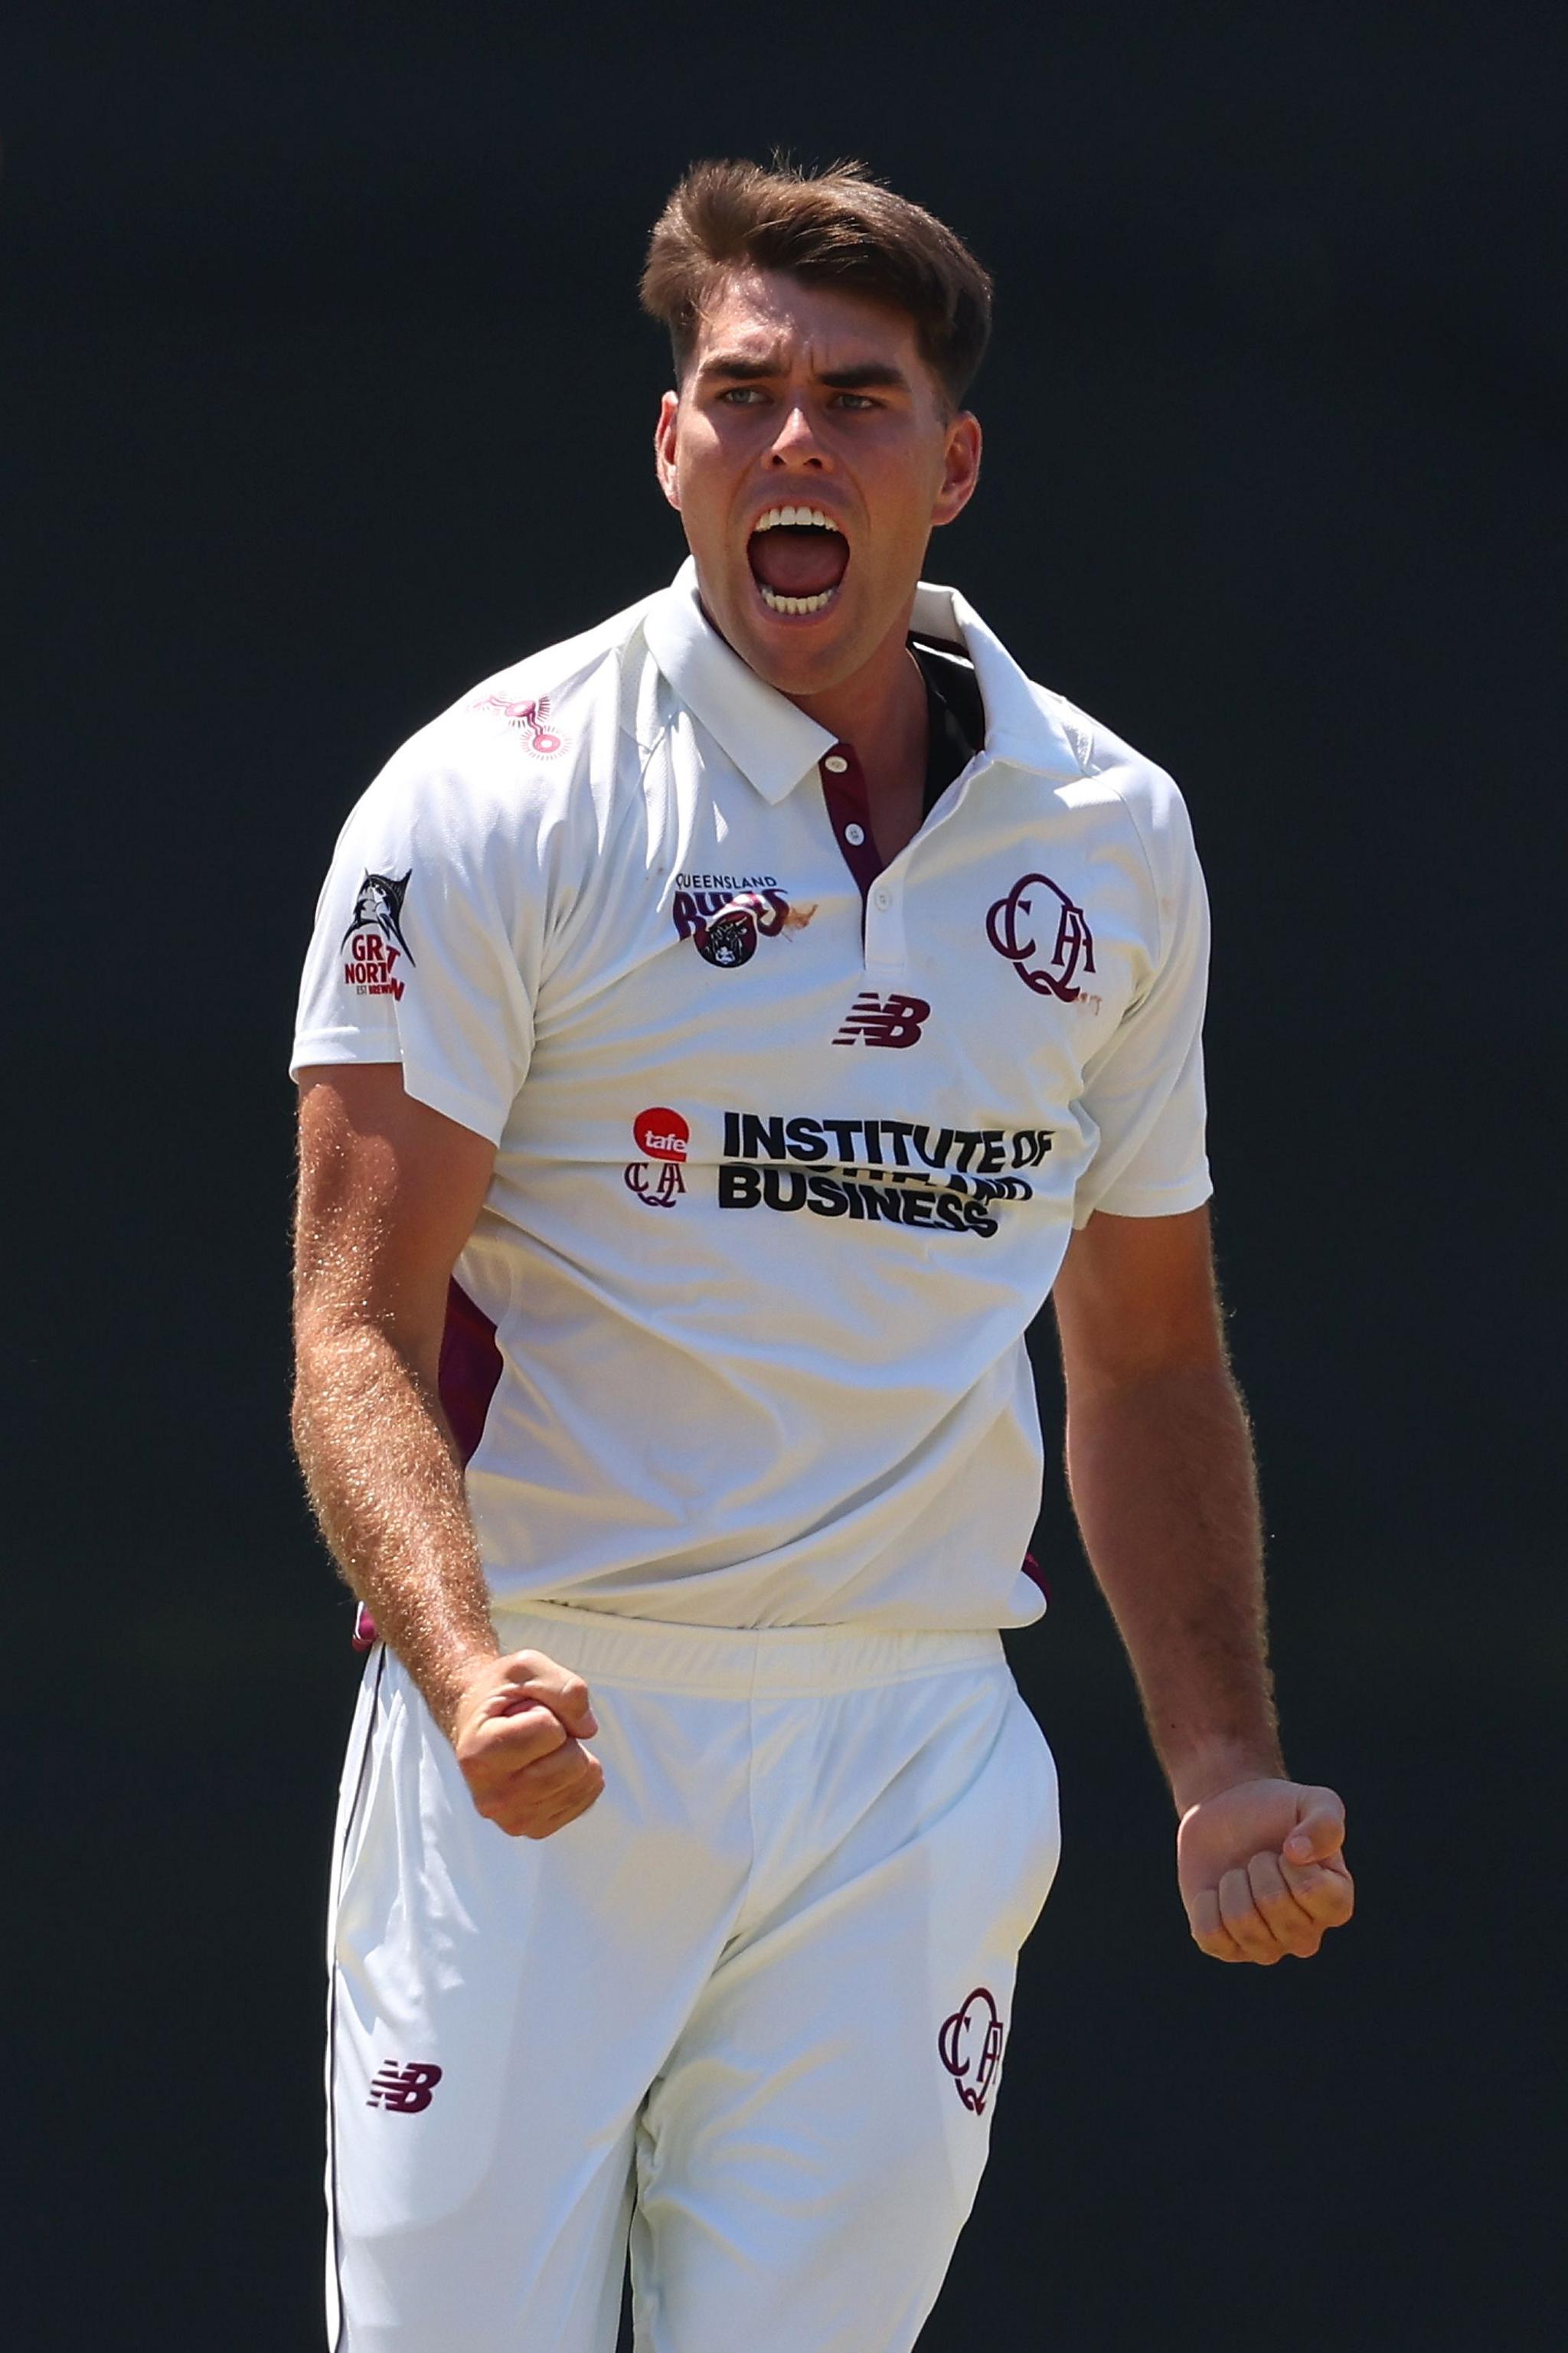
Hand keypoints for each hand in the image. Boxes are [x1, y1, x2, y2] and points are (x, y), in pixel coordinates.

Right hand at [449, 1649, 605, 1838]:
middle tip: (534, 1731)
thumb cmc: (502, 1695)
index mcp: (478, 1755)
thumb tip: (589, 1730)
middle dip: (564, 1735)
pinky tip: (548, 1766)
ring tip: (538, 1748)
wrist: (479, 1726)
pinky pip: (587, 1797)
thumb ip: (563, 1686)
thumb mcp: (527, 1667)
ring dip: (571, 1754)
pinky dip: (579, 1775)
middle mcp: (491, 1797)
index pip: (550, 1729)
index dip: (547, 1711)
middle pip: (572, 1762)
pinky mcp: (535, 1828)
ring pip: (583, 1782)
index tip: (521, 1713)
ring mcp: (513, 1820)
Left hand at [1177, 1779, 1353, 1963]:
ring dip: (1232, 1883)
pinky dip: (1206, 1905)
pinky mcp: (1227, 1949)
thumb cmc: (1278, 1811)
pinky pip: (1211, 1936)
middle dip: (1258, 1866)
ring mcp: (1267, 1948)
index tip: (1288, 1847)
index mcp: (1336, 1904)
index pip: (1315, 1891)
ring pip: (1242, 1923)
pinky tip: (1216, 1892)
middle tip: (1259, 1857)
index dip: (1293, 1861)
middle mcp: (1306, 1935)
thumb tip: (1298, 1852)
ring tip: (1239, 1873)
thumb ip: (1326, 1822)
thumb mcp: (1314, 1801)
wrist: (1229, 1814)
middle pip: (1275, 1904)